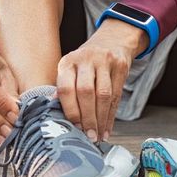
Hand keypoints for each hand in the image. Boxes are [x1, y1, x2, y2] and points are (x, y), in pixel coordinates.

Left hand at [56, 19, 145, 141]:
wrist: (112, 41)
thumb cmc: (86, 63)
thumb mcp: (71, 70)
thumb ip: (65, 89)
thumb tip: (56, 113)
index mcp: (67, 62)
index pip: (66, 88)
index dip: (70, 110)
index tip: (74, 128)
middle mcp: (85, 59)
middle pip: (86, 93)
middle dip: (87, 118)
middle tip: (88, 136)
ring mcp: (104, 60)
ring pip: (103, 95)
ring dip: (100, 119)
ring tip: (98, 136)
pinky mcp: (120, 65)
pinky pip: (117, 95)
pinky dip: (111, 116)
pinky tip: (107, 129)